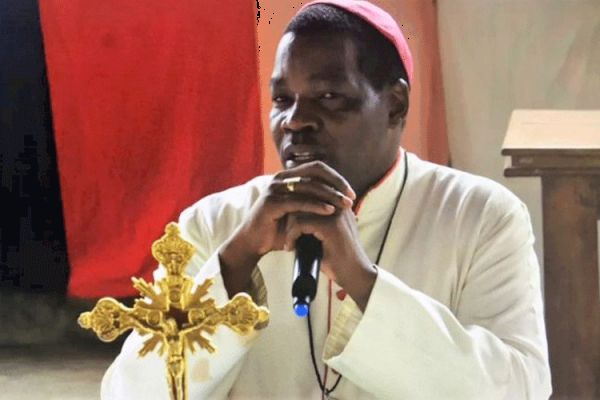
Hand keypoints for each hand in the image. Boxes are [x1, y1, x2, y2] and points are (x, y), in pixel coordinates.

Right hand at [219, 161, 355, 295]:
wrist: (253, 243)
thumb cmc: (278, 229)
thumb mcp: (299, 213)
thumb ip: (314, 202)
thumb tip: (340, 199)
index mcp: (288, 177)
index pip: (317, 168)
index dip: (335, 178)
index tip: (350, 192)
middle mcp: (280, 178)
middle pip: (315, 172)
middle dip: (336, 184)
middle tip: (351, 197)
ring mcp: (274, 189)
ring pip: (308, 186)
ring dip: (329, 195)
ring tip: (345, 205)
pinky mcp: (271, 203)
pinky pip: (298, 201)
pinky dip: (316, 206)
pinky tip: (330, 211)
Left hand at [283, 205, 377, 310]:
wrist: (355, 274)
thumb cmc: (339, 257)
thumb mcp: (327, 232)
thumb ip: (315, 219)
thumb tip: (290, 212)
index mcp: (338, 201)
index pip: (309, 192)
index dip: (294, 207)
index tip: (288, 225)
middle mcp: (338, 203)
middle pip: (302, 198)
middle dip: (289, 217)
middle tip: (287, 235)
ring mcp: (335, 214)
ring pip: (298, 211)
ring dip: (289, 228)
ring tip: (289, 242)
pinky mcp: (330, 226)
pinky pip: (300, 224)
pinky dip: (291, 236)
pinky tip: (290, 248)